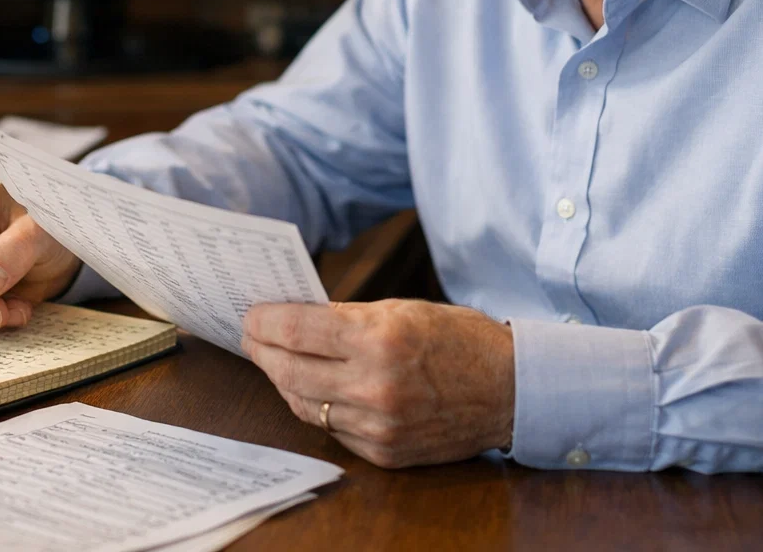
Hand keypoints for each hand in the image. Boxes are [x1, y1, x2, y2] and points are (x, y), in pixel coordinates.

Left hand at [241, 300, 514, 467]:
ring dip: (283, 381)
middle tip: (252, 338)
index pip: (297, 332)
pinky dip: (315, 407)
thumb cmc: (459, 340)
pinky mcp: (385, 452)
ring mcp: (379, 425)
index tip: (251, 315)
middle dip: (262, 352)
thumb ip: (348, 318)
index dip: (265, 323)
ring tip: (275, 362)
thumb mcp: (403, 309)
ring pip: (304, 405)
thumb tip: (297, 320)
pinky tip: (310, 389)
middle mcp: (375, 386)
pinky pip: (332, 428)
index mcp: (380, 339)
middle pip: (290, 372)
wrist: (511, 390)